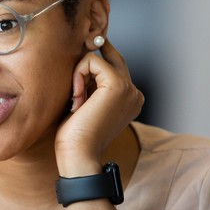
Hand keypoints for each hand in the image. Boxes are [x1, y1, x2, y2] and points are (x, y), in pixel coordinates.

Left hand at [54, 39, 143, 176]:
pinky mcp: (118, 84)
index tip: (82, 64)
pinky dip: (78, 74)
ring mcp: (129, 88)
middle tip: (76, 75)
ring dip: (79, 75)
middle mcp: (134, 93)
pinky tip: (76, 97)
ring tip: (76, 100)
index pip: (115, 67)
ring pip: (98, 58)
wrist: (79, 153)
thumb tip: (85, 56)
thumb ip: (91, 83)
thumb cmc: (76, 135)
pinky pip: (92, 60)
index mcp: (130, 99)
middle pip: (112, 57)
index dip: (93, 63)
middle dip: (88, 60)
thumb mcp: (86, 103)